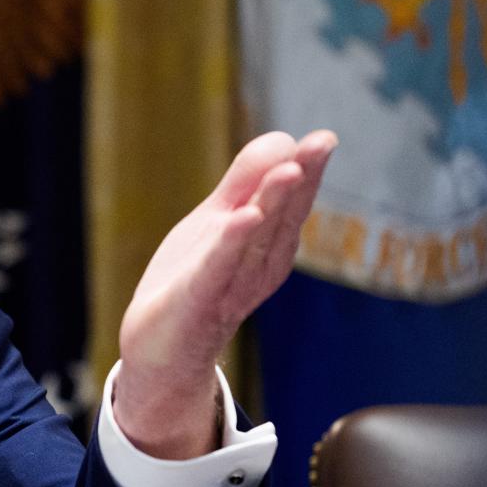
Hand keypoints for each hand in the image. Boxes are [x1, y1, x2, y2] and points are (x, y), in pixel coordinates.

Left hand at [116, 129, 335, 458]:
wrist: (162, 348)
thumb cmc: (195, 279)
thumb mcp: (220, 221)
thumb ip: (247, 182)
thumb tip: (284, 138)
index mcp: (270, 243)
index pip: (293, 201)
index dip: (309, 169)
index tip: (325, 138)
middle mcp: (260, 264)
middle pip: (283, 216)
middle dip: (302, 180)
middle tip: (321, 144)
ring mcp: (232, 283)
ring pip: (255, 238)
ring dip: (272, 203)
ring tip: (288, 171)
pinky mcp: (199, 299)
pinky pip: (218, 268)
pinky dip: (231, 243)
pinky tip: (243, 217)